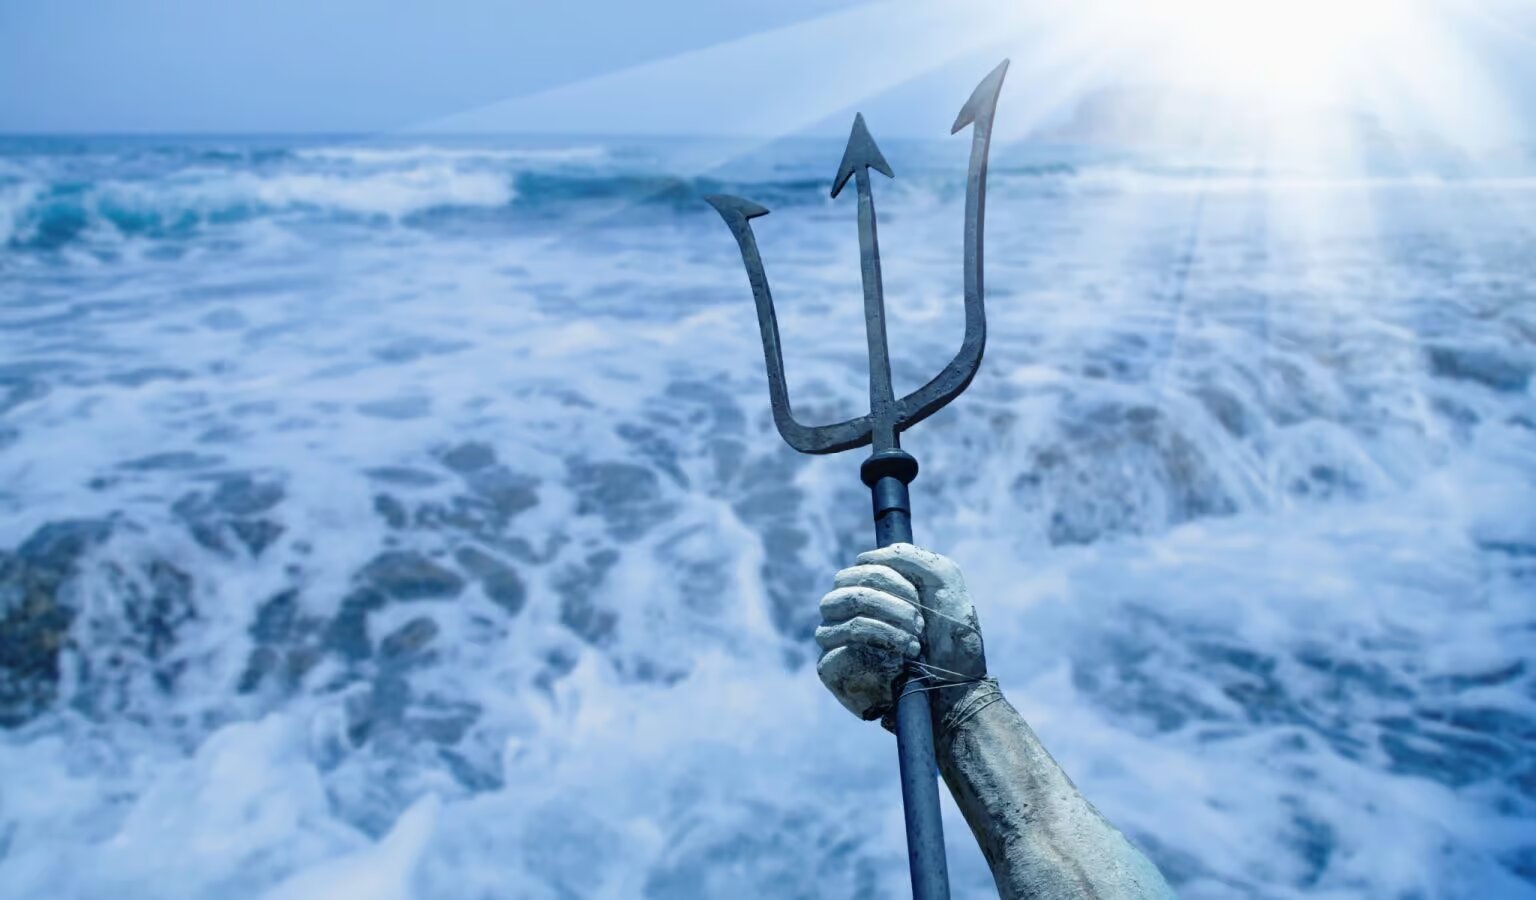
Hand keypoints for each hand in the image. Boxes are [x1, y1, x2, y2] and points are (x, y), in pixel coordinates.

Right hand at [815, 543, 986, 721]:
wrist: (957, 691)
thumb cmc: (953, 640)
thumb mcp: (945, 583)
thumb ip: (911, 557)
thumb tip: (866, 557)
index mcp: (873, 591)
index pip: (863, 566)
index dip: (892, 577)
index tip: (919, 598)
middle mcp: (848, 612)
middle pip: (847, 584)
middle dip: (889, 600)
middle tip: (918, 622)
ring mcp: (836, 639)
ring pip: (841, 607)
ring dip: (885, 623)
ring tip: (914, 643)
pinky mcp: (830, 667)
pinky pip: (839, 641)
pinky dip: (876, 643)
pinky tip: (900, 660)